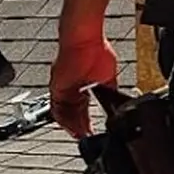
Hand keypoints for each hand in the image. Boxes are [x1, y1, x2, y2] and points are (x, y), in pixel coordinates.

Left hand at [49, 23, 120, 137]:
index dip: (85, 119)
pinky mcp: (57, 86)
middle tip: (86, 137)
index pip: (81, 106)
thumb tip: (115, 99)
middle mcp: (68, 86)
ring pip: (63, 113)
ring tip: (81, 136)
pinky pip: (57, 109)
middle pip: (71, 112)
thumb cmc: (95, 47)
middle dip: (79, 125)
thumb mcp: (107, 75)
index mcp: (79, 83)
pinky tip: (73, 127)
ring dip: (72, 125)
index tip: (91, 129)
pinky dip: (65, 120)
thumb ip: (108, 89)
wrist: (84, 36)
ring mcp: (61, 86)